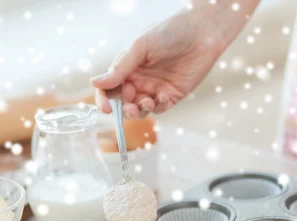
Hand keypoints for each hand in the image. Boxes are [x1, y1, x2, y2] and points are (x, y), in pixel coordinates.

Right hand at [90, 1, 258, 118]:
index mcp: (127, 67)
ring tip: (146, 103)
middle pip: (123, 102)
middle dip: (124, 108)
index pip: (109, 87)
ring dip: (139, 111)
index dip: (104, 99)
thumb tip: (94, 83)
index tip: (106, 108)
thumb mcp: (140, 48)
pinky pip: (159, 108)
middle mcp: (138, 79)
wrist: (201, 33)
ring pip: (140, 109)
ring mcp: (154, 88)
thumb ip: (119, 68)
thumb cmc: (169, 33)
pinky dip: (158, 106)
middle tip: (131, 106)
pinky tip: (163, 97)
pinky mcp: (171, 96)